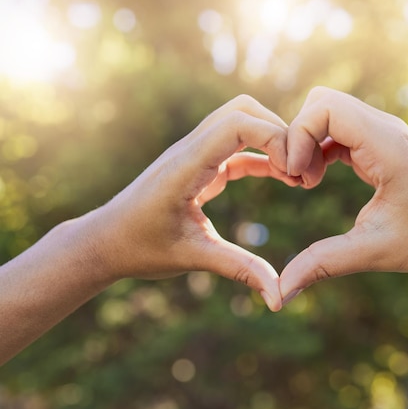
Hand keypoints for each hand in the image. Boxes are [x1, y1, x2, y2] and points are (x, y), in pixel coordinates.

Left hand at [83, 95, 320, 310]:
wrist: (105, 242)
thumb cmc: (140, 248)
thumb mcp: (193, 258)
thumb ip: (239, 270)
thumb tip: (278, 298)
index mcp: (186, 165)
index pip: (238, 123)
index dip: (275, 137)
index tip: (295, 172)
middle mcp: (191, 149)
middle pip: (243, 110)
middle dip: (279, 131)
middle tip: (301, 169)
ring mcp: (195, 154)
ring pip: (241, 121)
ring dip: (273, 141)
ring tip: (297, 175)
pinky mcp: (199, 165)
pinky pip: (238, 148)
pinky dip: (263, 157)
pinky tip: (283, 178)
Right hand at [280, 86, 407, 300]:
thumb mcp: (373, 252)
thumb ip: (322, 264)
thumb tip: (280, 293)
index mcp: (387, 145)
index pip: (325, 107)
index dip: (298, 136)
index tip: (296, 179)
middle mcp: (388, 129)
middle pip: (323, 102)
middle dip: (299, 136)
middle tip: (299, 180)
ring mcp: (387, 135)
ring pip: (331, 112)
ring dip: (310, 142)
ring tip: (307, 183)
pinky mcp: (385, 146)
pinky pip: (342, 130)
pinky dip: (322, 148)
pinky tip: (320, 179)